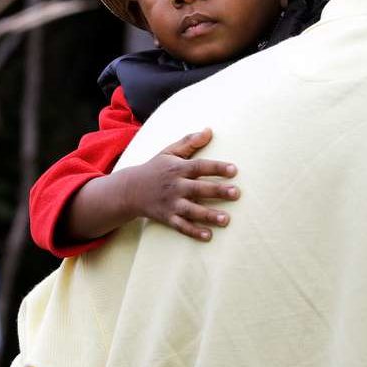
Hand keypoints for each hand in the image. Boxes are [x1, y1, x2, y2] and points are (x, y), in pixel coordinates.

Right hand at [123, 128, 238, 241]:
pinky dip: (193, 232)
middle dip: (217, 191)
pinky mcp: (166, 217)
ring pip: (192, 210)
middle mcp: (175, 186)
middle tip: (236, 193)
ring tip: (226, 219)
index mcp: (177, 169)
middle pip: (199, 188)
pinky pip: (181, 226)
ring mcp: (170, 203)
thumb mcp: (168, 152)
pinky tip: (208, 236)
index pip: (199, 166)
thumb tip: (209, 130)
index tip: (234, 170)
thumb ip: (189, 142)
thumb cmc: (154, 169)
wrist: (129, 190)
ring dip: (209, 215)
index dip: (216, 168)